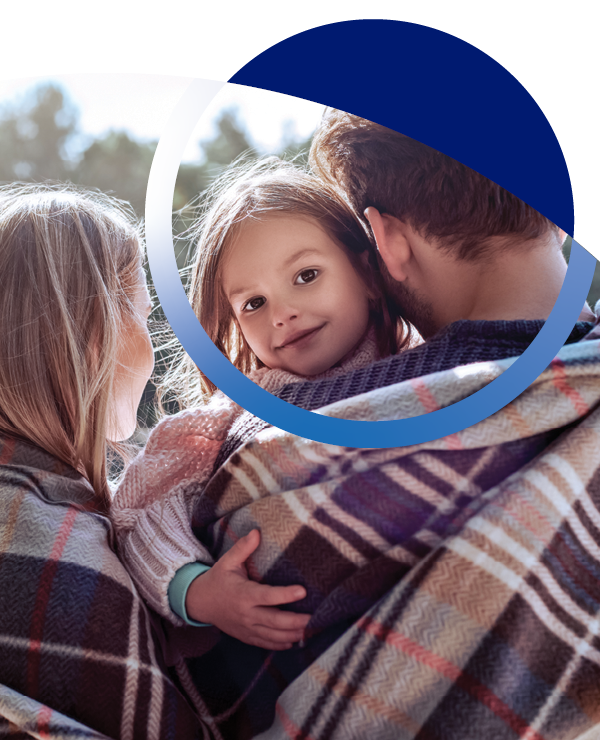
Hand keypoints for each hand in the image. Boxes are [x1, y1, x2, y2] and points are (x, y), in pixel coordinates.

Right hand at [185, 529, 310, 649]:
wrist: (200, 603)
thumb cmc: (218, 579)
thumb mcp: (227, 561)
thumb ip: (243, 548)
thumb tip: (257, 531)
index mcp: (243, 594)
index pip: (267, 596)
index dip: (286, 594)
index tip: (303, 591)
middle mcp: (246, 614)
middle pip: (275, 621)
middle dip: (296, 621)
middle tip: (314, 618)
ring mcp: (246, 628)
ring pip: (272, 636)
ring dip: (292, 635)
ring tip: (310, 631)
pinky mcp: (246, 636)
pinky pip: (265, 643)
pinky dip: (280, 644)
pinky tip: (294, 641)